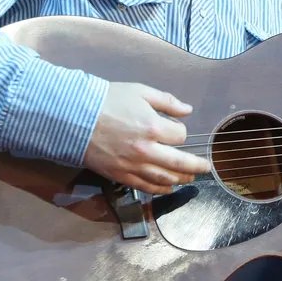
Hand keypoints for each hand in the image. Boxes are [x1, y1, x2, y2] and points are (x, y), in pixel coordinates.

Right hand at [83, 82, 211, 193]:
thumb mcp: (140, 92)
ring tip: (190, 177)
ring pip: (164, 178)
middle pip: (179, 163)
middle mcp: (146, 150)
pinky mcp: (121, 175)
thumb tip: (188, 110)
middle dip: (196, 166)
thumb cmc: (108, 100)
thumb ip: (167, 101)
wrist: (74, 117)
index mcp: (153, 127)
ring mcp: (133, 165)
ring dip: (181, 179)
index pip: (180, 136)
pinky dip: (160, 189)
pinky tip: (168, 187)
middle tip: (206, 167)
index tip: (176, 129)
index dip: (181, 132)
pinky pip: (146, 187)